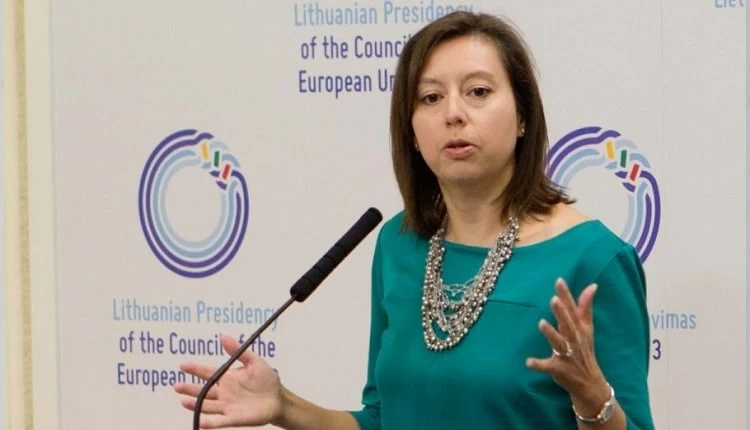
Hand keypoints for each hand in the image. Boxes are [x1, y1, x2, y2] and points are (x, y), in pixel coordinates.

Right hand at [173, 335, 283, 428]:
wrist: (278, 398)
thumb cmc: (266, 379)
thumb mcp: (254, 362)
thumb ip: (239, 351)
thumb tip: (224, 336)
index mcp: (227, 377)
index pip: (207, 372)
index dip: (195, 369)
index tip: (182, 365)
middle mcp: (223, 392)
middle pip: (203, 391)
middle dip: (189, 389)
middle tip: (176, 386)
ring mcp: (227, 406)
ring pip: (207, 406)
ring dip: (196, 404)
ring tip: (183, 401)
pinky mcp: (234, 418)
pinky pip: (220, 421)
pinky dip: (210, 422)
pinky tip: (201, 422)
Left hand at [526, 278, 610, 413]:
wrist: (590, 383)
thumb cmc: (584, 351)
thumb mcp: (587, 329)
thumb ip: (585, 307)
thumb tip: (592, 285)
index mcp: (579, 329)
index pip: (573, 310)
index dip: (566, 296)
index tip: (559, 281)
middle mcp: (574, 340)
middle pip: (568, 324)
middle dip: (561, 312)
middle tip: (553, 299)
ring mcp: (567, 355)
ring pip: (559, 343)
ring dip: (551, 334)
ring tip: (541, 323)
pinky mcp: (559, 369)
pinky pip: (548, 367)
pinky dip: (539, 365)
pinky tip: (528, 362)